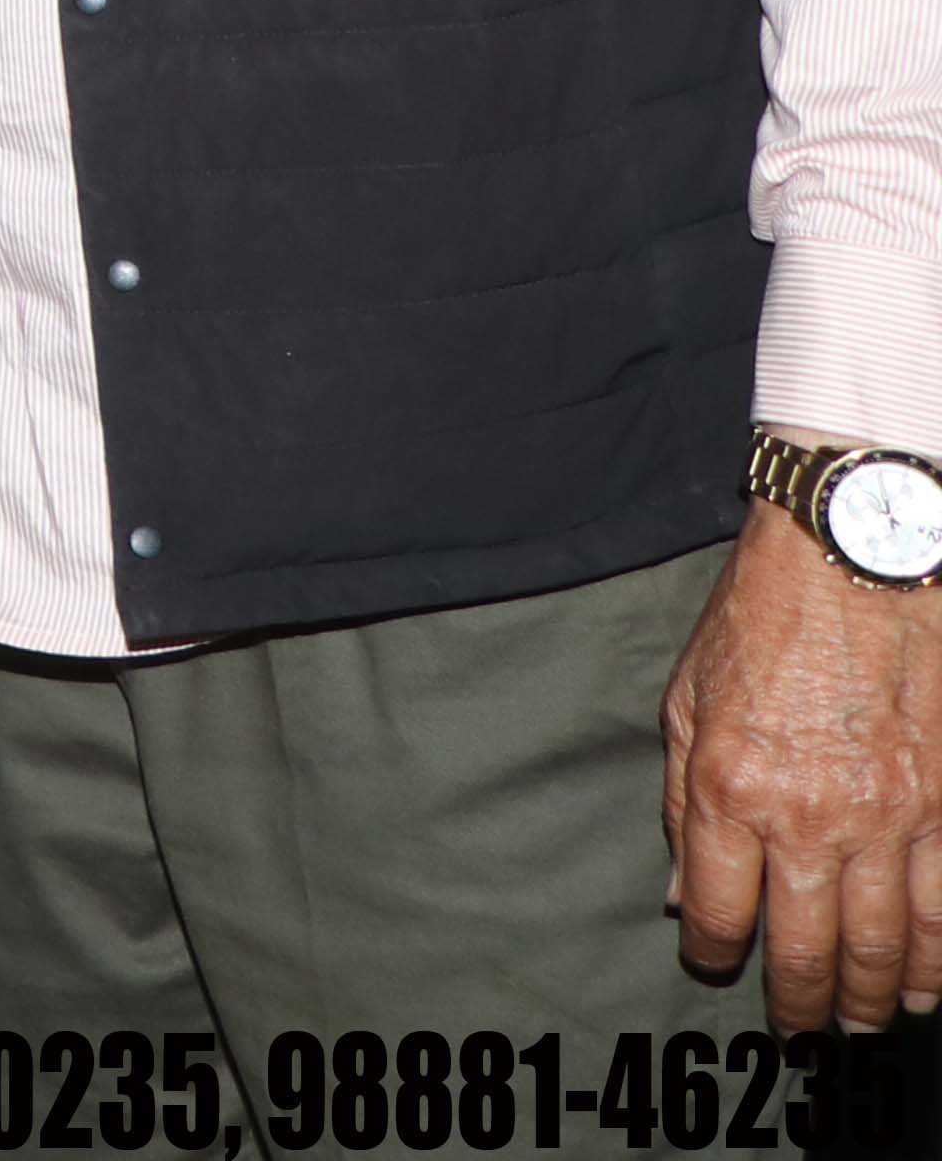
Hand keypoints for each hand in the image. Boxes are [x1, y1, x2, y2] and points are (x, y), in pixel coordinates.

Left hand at [671, 494, 941, 1026]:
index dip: (715, 953)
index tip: (715, 966)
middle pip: (806, 947)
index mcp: (728, 789)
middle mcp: (809, 817)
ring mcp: (888, 817)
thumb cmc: (760, 622)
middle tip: (802, 1032)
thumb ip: (680, 802)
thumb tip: (684, 894)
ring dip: (879, 995)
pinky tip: (930, 981)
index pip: (717, 910)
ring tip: (870, 1024)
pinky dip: (939, 953)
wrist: (859, 563)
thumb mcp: (685, 700)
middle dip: (802, 1003)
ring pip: (887, 942)